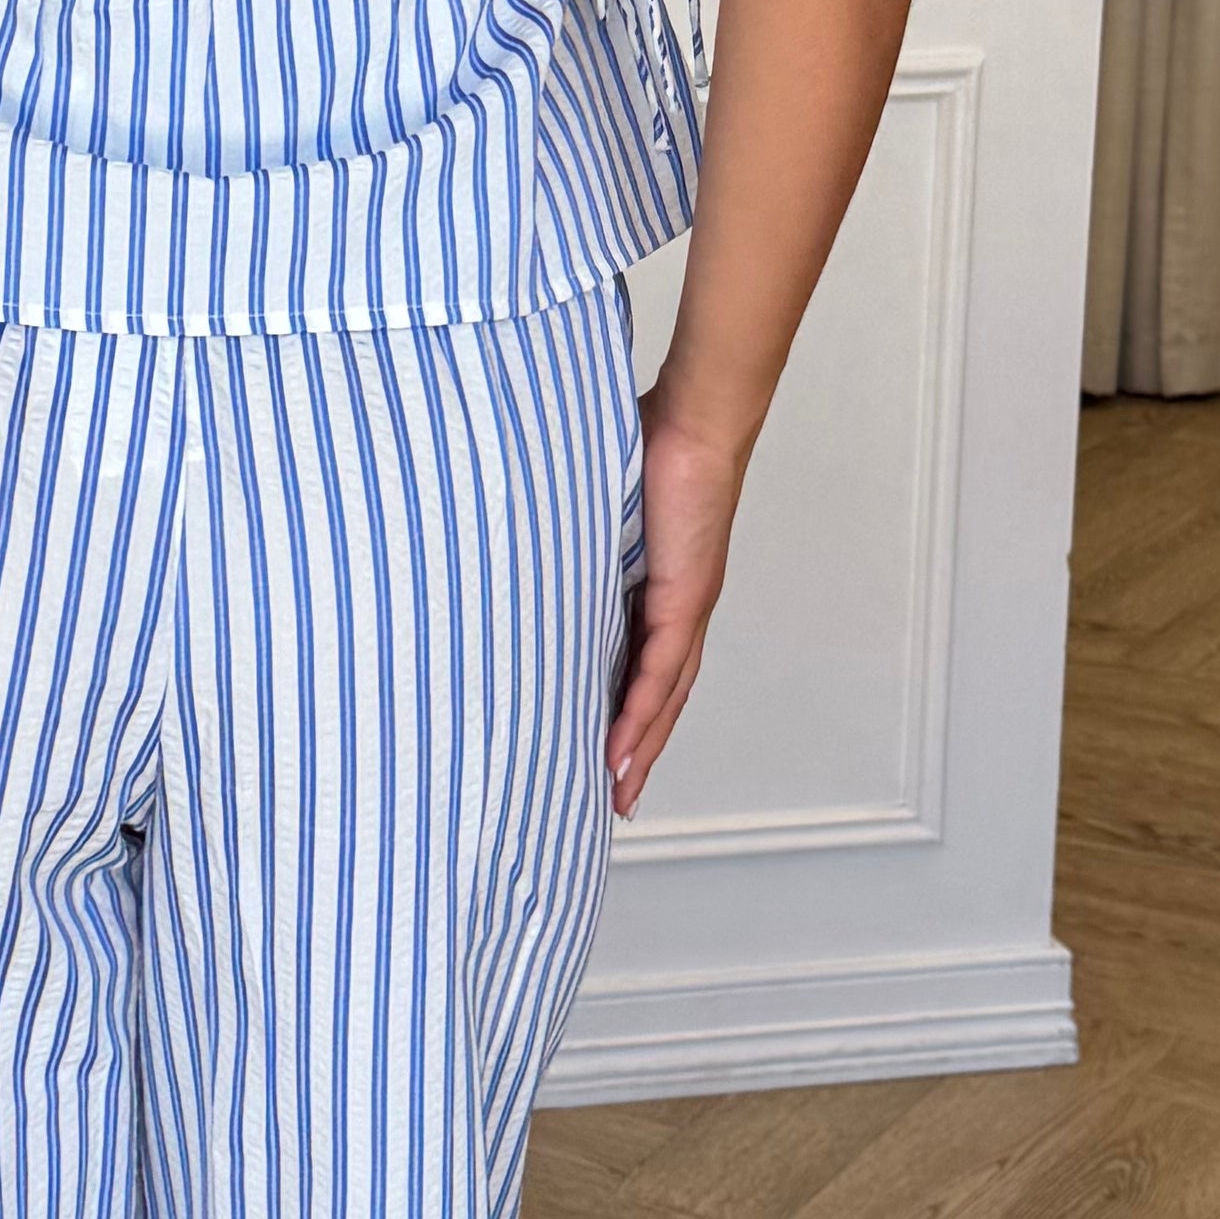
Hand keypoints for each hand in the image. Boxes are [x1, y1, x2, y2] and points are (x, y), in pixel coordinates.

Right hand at [610, 389, 745, 815]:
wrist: (696, 419)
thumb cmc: (651, 444)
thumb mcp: (597, 502)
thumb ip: (573, 527)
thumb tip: (523, 526)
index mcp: (662, 588)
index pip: (645, 664)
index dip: (628, 711)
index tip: (602, 750)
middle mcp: (681, 608)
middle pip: (662, 697)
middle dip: (637, 750)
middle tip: (613, 799)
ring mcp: (687, 606)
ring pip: (664, 697)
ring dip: (639, 748)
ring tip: (615, 792)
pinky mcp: (686, 598)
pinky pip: (660, 671)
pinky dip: (640, 715)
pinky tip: (620, 750)